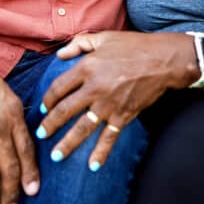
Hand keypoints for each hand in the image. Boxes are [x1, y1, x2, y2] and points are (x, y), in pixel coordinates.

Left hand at [38, 31, 194, 169]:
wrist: (163, 60)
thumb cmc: (134, 46)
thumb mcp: (104, 38)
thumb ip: (79, 44)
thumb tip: (59, 54)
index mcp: (87, 67)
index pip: (59, 87)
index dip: (48, 99)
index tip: (43, 107)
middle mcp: (95, 88)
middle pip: (65, 110)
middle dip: (50, 124)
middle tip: (41, 134)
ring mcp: (109, 105)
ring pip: (82, 128)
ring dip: (68, 144)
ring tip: (55, 156)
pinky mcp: (123, 116)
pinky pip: (109, 137)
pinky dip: (101, 153)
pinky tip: (92, 166)